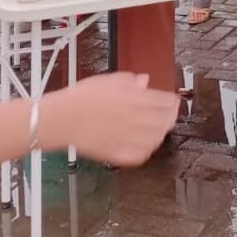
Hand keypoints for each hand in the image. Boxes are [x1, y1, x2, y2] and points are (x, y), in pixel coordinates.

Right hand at [42, 72, 178, 165]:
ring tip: (161, 129)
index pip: (165, 101)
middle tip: (171, 114)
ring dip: (161, 133)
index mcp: (134, 99)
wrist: (61, 119)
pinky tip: (146, 145)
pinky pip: (140, 155)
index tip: (175, 101)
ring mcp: (127, 138)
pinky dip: (147, 150)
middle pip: (164, 121)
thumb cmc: (80, 98)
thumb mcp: (108, 80)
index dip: (173, 101)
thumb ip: (130, 81)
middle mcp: (134, 119)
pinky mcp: (117, 154)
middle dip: (171, 116)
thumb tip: (144, 81)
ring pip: (155, 139)